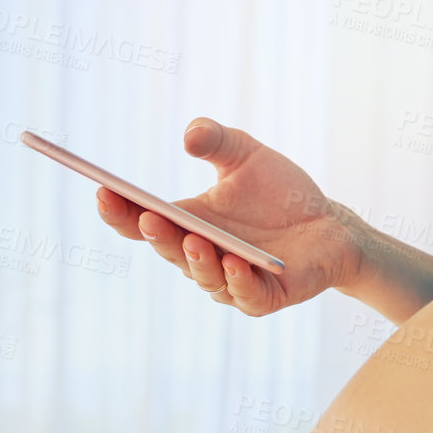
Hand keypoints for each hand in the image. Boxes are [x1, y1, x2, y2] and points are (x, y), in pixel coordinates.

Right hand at [93, 116, 363, 313]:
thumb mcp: (246, 154)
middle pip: (169, 250)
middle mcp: (202, 256)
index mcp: (187, 223)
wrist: (329, 224)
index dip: (120, 212)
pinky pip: (246, 295)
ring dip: (196, 260)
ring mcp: (230, 281)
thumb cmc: (280, 192)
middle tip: (147, 218)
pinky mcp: (264, 297)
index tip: (103, 191)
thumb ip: (217, 140)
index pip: (142, 223)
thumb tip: (190, 135)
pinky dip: (238, 281)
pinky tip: (235, 263)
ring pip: (204, 276)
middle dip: (156, 236)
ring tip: (194, 239)